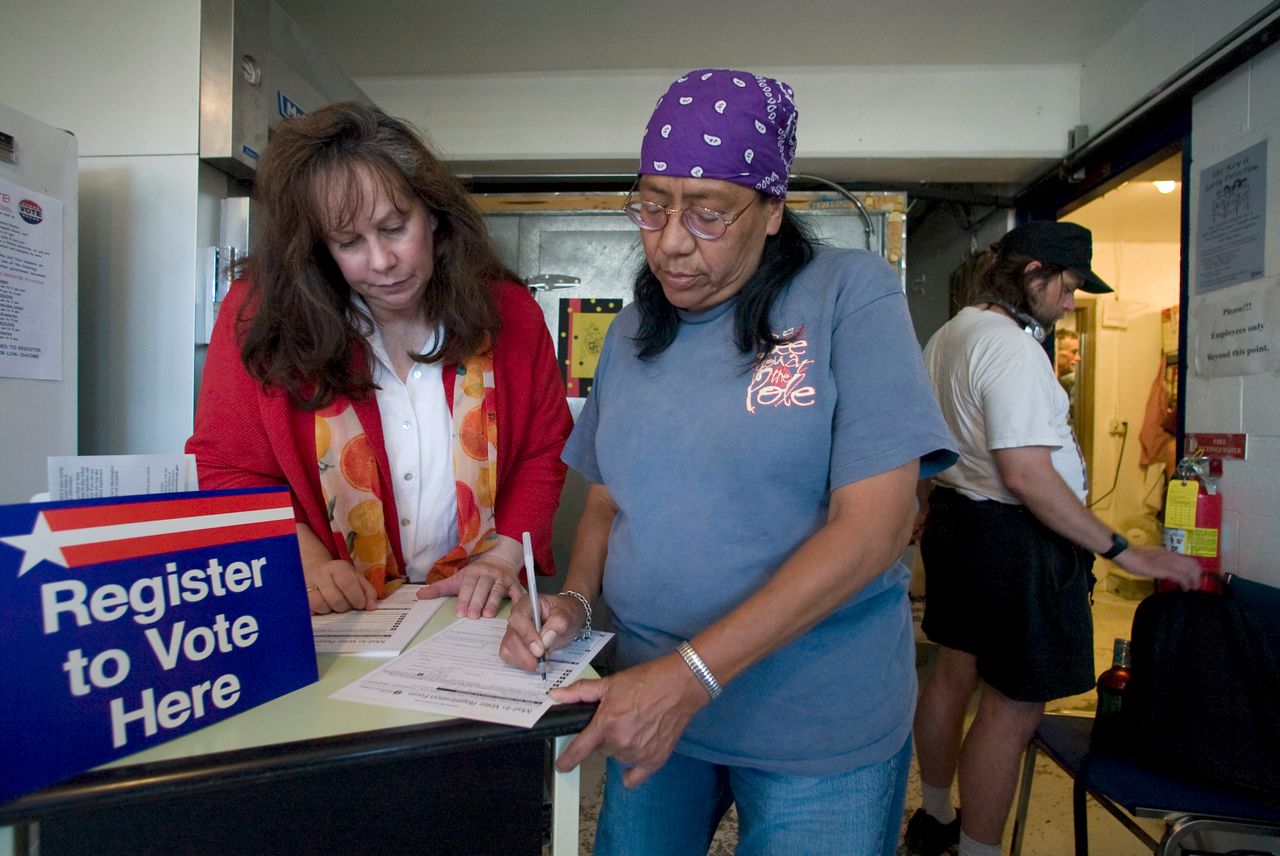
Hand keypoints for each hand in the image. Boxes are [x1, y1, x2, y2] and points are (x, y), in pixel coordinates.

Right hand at [306, 557, 376, 613]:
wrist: (315, 570)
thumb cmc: (340, 577)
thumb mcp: (356, 578)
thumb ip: (367, 591)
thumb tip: (371, 606)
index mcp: (338, 567)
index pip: (347, 582)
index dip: (356, 597)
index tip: (360, 605)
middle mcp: (321, 574)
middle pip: (335, 598)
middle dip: (345, 607)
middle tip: (347, 605)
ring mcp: (307, 584)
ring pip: (321, 605)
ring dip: (331, 610)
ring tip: (334, 606)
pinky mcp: (300, 595)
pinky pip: (309, 610)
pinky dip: (319, 612)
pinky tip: (323, 607)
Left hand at [418, 556, 520, 618]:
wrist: (500, 560)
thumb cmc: (476, 575)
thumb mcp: (457, 579)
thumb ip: (440, 588)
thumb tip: (419, 596)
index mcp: (473, 572)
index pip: (468, 585)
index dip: (464, 598)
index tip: (460, 612)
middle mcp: (489, 573)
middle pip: (482, 588)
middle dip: (477, 602)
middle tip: (472, 616)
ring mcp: (503, 578)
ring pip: (498, 590)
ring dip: (493, 602)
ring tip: (488, 615)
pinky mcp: (515, 584)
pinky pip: (516, 592)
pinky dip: (516, 601)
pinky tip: (514, 611)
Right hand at [499, 592, 586, 670]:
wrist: (567, 619)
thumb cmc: (566, 613)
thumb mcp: (568, 615)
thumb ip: (558, 624)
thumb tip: (545, 639)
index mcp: (527, 603)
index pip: (519, 618)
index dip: (527, 635)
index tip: (540, 650)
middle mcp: (516, 616)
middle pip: (512, 637)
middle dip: (527, 653)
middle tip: (544, 661)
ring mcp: (513, 631)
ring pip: (508, 648)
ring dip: (525, 660)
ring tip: (543, 663)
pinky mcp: (513, 643)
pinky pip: (509, 656)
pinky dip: (522, 663)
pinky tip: (536, 663)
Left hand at [547, 653, 710, 787]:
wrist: (680, 685)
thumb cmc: (647, 681)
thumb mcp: (610, 683)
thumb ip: (580, 692)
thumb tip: (556, 695)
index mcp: (607, 723)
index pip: (579, 750)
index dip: (567, 760)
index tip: (562, 766)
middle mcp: (621, 742)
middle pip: (601, 749)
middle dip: (605, 738)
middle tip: (618, 720)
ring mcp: (639, 753)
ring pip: (618, 758)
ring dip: (621, 747)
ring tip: (635, 726)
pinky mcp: (655, 760)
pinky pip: (635, 777)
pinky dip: (633, 769)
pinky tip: (636, 755)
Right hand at [1114, 545, 1202, 589]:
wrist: (1126, 554)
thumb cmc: (1133, 556)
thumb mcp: (1150, 556)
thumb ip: (1158, 561)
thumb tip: (1163, 569)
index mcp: (1167, 552)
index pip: (1188, 559)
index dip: (1194, 570)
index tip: (1192, 578)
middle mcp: (1171, 556)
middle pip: (1193, 564)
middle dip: (1197, 576)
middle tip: (1194, 586)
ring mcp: (1168, 562)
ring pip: (1190, 570)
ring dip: (1193, 581)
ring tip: (1191, 589)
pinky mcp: (1165, 570)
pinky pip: (1181, 576)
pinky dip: (1185, 584)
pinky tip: (1184, 589)